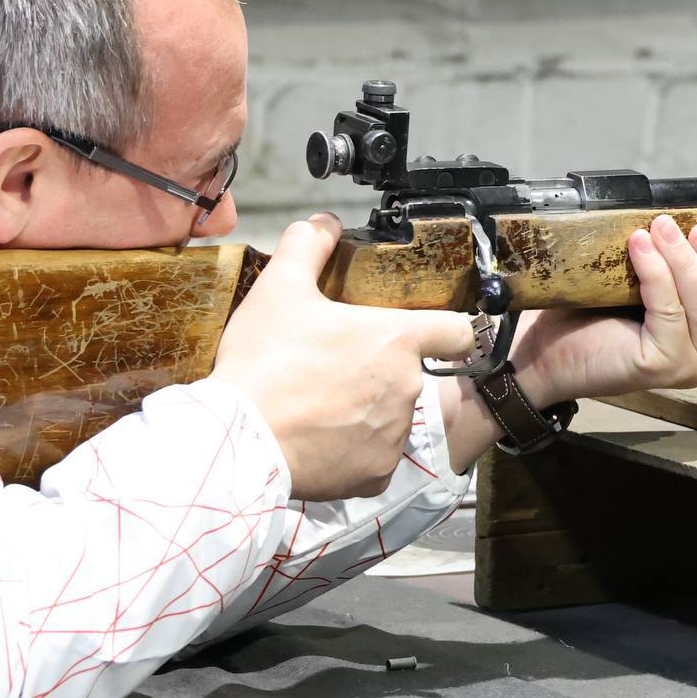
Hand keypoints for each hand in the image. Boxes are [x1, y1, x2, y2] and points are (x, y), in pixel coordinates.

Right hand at [212, 214, 476, 499]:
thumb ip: (308, 246)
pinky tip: (318, 438)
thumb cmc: (264, 363)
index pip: (457, 330)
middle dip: (377, 368)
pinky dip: (352, 450)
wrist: (238, 440)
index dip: (446, 328)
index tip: (429, 331)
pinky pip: (373, 457)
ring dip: (365, 409)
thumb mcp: (279, 288)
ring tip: (318, 404)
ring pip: (390, 415)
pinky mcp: (377, 474)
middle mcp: (408, 387)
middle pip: (408, 372)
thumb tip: (324, 223)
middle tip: (332, 366)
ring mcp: (395, 434)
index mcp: (396, 339)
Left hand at [509, 215, 696, 408]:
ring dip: (685, 260)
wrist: (541, 349)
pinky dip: (656, 273)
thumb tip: (690, 212)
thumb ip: (680, 259)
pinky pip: (670, 312)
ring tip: (658, 229)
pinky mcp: (658, 366)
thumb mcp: (647, 277)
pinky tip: (638, 249)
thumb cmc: (590, 311)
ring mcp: (688, 362)